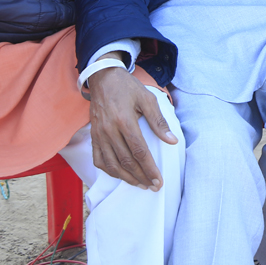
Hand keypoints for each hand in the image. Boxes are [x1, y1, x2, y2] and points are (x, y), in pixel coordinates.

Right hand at [87, 65, 177, 191]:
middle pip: (126, 161)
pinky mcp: (93, 136)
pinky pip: (98, 159)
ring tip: (140, 185)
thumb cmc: (127, 87)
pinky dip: (109, 170)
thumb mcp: (147, 99)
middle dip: (141, 177)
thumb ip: (159, 121)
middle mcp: (109, 130)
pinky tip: (120, 175)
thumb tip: (172, 141)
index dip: (149, 168)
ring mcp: (99, 134)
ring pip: (112, 164)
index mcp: (124, 120)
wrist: (103, 78)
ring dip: (126, 178)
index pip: (139, 151)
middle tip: (153, 187)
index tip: (158, 180)